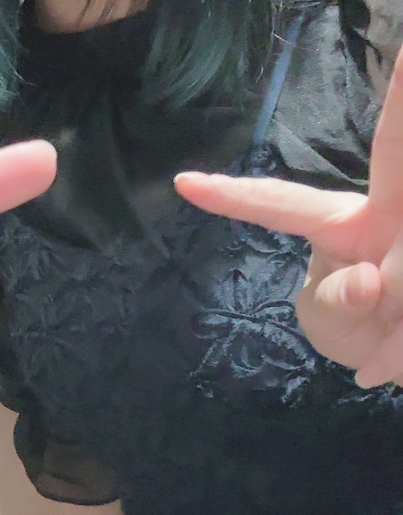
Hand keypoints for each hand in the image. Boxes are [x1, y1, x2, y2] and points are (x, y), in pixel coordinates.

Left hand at [174, 42, 402, 389]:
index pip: (279, 205)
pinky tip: (393, 361)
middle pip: (394, 152)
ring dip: (396, 316)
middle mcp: (388, 210)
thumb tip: (370, 280)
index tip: (181, 183)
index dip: (234, 196)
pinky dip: (402, 346)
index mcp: (337, 222)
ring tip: (387, 349)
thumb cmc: (358, 326)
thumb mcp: (329, 322)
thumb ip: (334, 304)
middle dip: (401, 105)